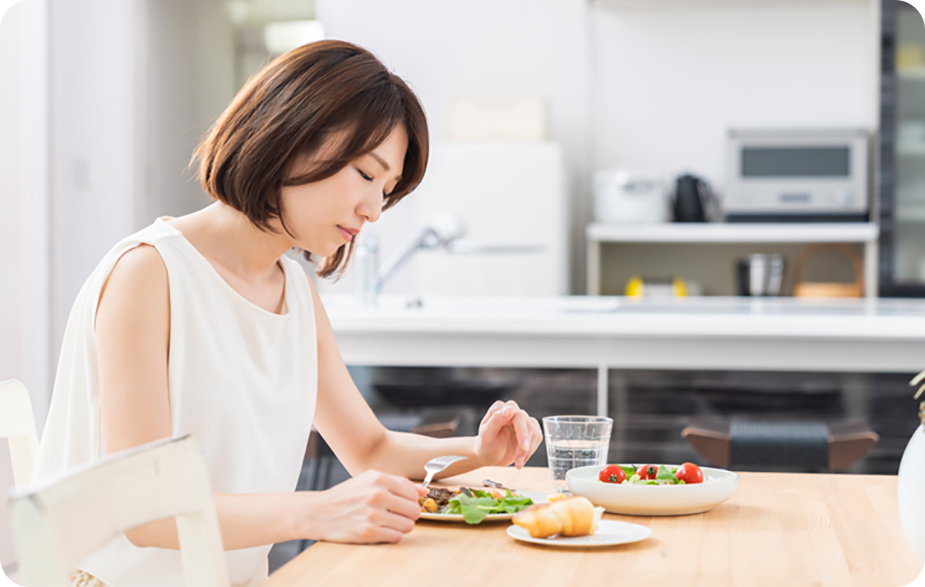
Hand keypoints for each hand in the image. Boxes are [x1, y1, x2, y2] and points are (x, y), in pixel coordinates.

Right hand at [306, 470, 426, 543]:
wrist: (319, 512)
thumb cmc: (346, 495)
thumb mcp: (369, 480)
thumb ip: (398, 483)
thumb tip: (423, 491)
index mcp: (379, 478)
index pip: (413, 493)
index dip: (411, 501)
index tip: (403, 504)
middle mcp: (377, 495)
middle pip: (414, 510)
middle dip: (408, 515)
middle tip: (396, 515)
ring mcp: (372, 514)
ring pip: (408, 525)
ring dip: (402, 527)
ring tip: (389, 523)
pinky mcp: (368, 532)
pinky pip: (396, 537)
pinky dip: (392, 535)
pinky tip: (381, 530)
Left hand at [474, 400, 542, 468]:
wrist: (488, 455)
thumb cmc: (485, 444)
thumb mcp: (486, 434)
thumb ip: (496, 420)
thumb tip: (509, 409)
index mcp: (500, 409)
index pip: (516, 415)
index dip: (521, 430)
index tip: (523, 445)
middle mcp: (513, 411)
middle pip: (527, 423)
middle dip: (524, 443)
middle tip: (519, 459)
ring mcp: (523, 420)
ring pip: (534, 432)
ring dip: (527, 451)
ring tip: (517, 462)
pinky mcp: (530, 429)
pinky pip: (537, 437)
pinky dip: (530, 451)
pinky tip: (521, 459)